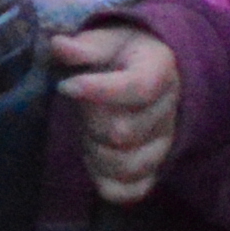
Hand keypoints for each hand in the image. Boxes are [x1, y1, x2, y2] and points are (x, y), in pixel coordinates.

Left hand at [52, 19, 182, 206]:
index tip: (65, 86)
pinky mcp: (154, 168)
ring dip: (96, 153)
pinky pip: (134, 190)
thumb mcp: (104, 40)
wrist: (145, 70)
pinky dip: (108, 183)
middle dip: (90, 121)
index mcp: (160, 70)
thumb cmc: (119, 55)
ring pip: (128, 164)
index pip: (139, 88)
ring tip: (86, 133)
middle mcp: (170, 109)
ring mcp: (164, 142)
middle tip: (79, 109)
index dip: (98, 90)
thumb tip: (59, 45)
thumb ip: (84, 46)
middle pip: (125, 131)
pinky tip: (94, 161)